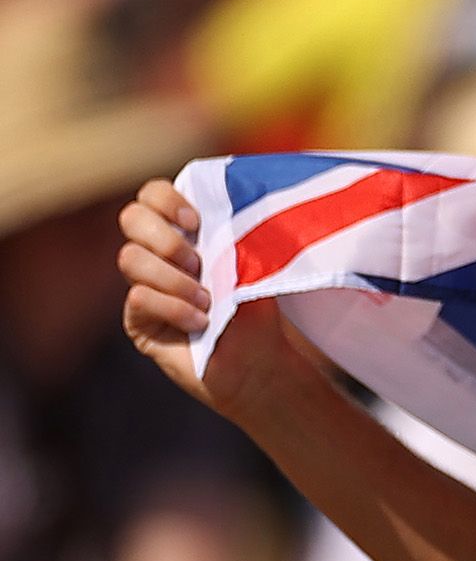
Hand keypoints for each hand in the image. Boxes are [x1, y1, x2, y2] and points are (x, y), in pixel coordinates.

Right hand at [116, 179, 300, 419]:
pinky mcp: (138, 320)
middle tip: (199, 264)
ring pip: (130, 259)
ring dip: (174, 279)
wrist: (260, 364)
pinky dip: (174, 308)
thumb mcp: (252, 267)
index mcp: (182, 233)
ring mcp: (143, 285)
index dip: (167, 200)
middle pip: (131, 218)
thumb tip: (228, 209)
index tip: (198, 222)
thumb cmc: (255, 312)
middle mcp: (156, 255)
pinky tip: (201, 321)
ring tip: (207, 300)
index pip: (152, 195)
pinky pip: (138, 298)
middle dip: (166, 238)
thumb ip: (235, 236)